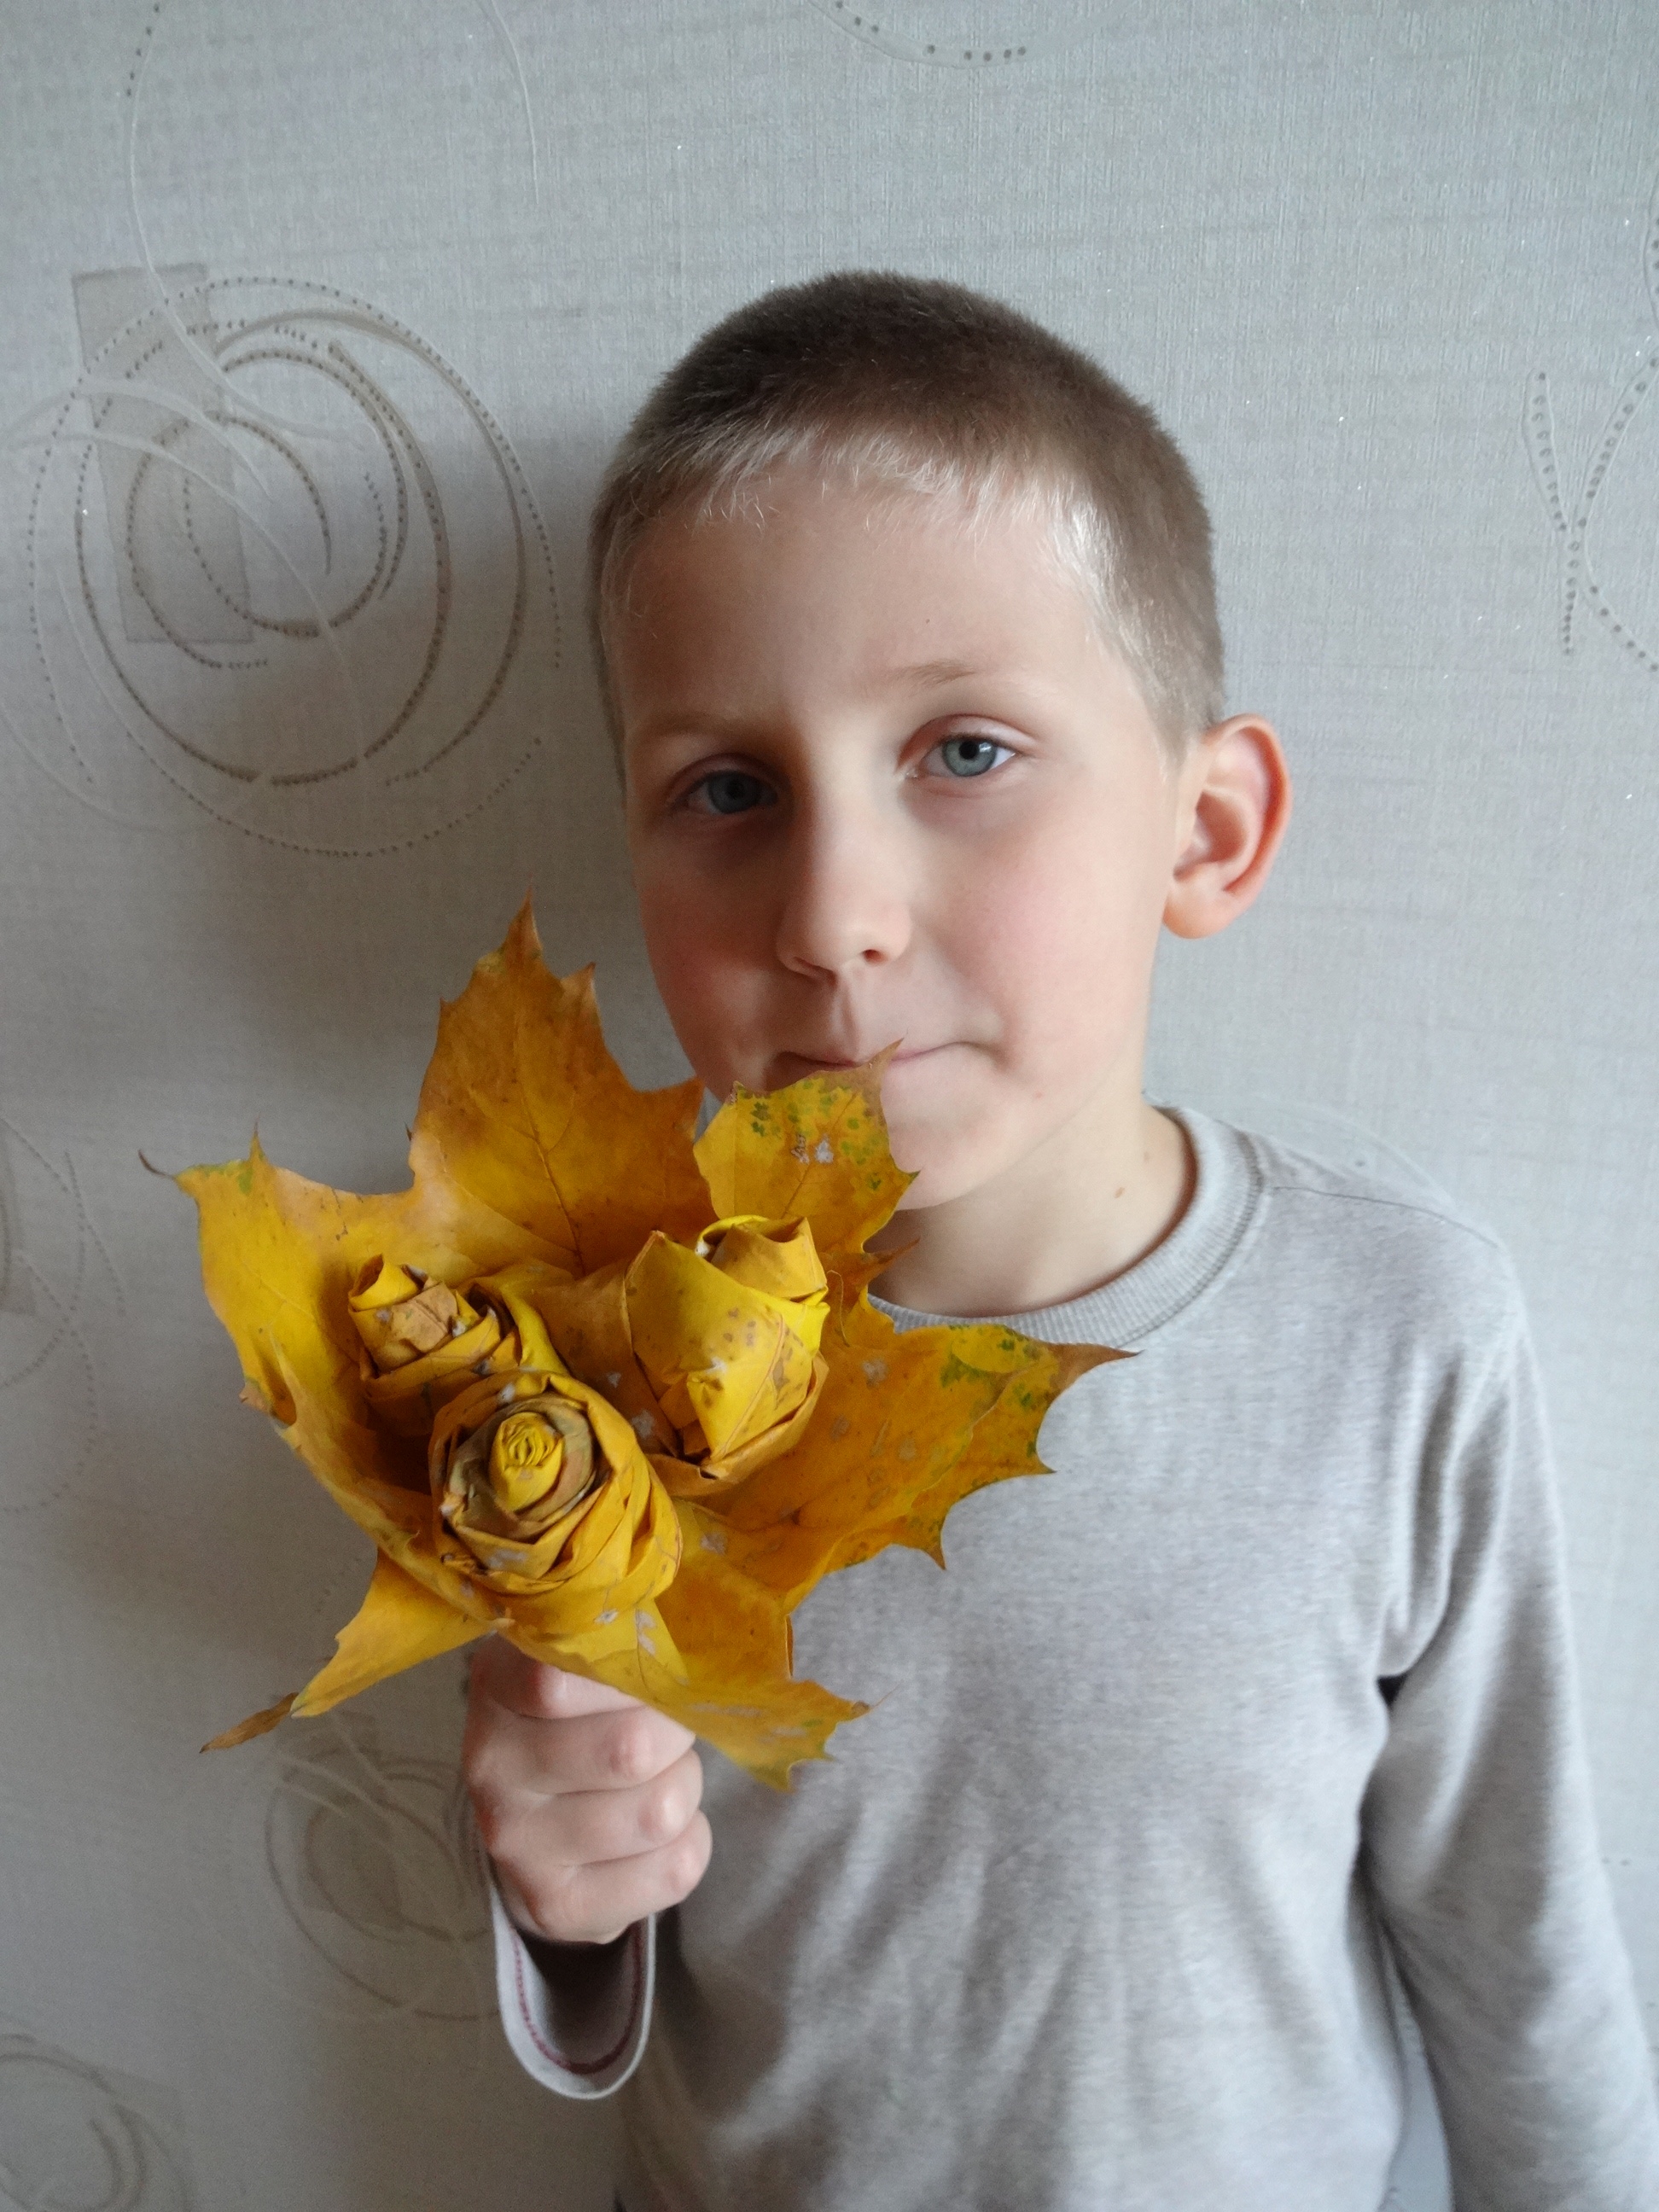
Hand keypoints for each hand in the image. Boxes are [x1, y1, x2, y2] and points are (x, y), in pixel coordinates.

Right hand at [463, 1641, 711, 1946]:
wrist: (538, 1820)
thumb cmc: (584, 1715)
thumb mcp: (582, 1658)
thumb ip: (623, 1637)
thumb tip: (700, 1625)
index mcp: (498, 1684)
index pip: (565, 1678)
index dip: (636, 1673)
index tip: (651, 1670)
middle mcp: (492, 1766)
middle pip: (631, 1749)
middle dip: (676, 1733)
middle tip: (665, 1729)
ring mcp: (517, 1844)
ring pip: (660, 1810)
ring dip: (685, 1787)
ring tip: (660, 1778)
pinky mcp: (556, 1907)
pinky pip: (674, 1869)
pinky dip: (692, 1841)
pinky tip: (661, 1832)